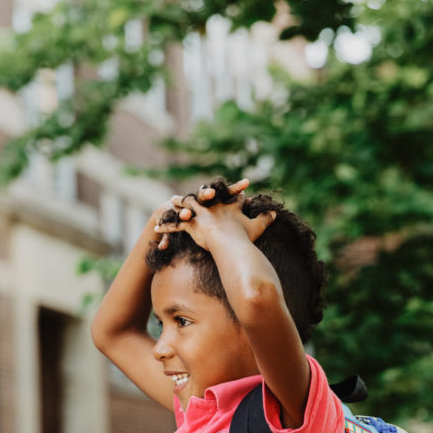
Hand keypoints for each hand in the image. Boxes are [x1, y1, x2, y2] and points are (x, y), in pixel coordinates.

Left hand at [154, 178, 275, 249]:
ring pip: (186, 207)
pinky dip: (166, 228)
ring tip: (168, 204)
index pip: (226, 196)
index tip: (222, 191)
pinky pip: (176, 226)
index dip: (225, 193)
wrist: (231, 241)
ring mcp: (201, 214)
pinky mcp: (191, 224)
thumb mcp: (257, 226)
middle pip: (202, 196)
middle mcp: (212, 207)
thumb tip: (276, 213)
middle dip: (195, 195)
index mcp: (226, 206)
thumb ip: (266, 219)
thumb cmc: (244, 236)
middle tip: (190, 193)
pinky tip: (156, 230)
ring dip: (176, 206)